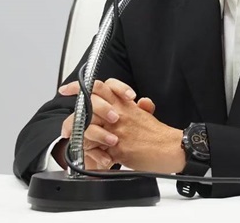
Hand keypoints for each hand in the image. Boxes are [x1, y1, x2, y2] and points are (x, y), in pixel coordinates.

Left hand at [58, 78, 184, 173]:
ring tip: (78, 138)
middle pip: (91, 101)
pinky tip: (93, 154)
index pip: (101, 87)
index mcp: (125, 105)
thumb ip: (139, 109)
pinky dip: (91, 152)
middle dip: (75, 110)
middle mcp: (120, 114)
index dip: (81, 86)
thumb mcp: (148, 115)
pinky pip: (97, 148)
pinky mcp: (118, 149)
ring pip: (89, 123)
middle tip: (66, 122)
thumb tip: (142, 103)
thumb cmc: (160, 135)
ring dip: (82, 131)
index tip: (67, 90)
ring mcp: (117, 131)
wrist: (173, 149)